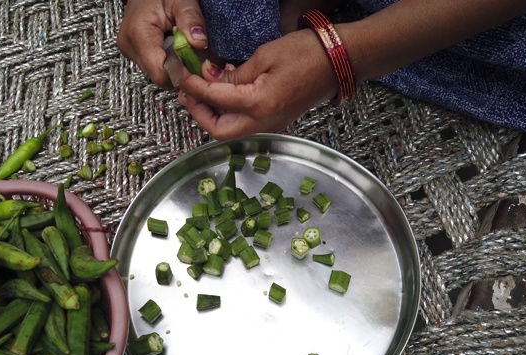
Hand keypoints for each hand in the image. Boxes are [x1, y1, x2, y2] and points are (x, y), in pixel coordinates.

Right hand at [116, 0, 207, 87]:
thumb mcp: (181, 0)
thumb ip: (191, 19)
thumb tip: (200, 43)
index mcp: (138, 35)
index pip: (160, 74)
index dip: (182, 75)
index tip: (199, 68)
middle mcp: (130, 47)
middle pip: (160, 76)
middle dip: (182, 72)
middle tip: (196, 57)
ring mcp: (130, 52)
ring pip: (159, 74)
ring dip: (176, 67)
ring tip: (185, 49)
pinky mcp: (134, 52)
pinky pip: (155, 66)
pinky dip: (169, 62)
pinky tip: (176, 49)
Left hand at [178, 29, 338, 139]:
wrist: (341, 62)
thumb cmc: (308, 53)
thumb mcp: (265, 56)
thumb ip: (235, 73)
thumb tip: (213, 79)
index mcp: (260, 103)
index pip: (215, 100)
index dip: (195, 87)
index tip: (184, 76)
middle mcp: (265, 121)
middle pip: (219, 130)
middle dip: (199, 113)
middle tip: (188, 92)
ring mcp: (272, 124)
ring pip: (231, 130)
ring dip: (212, 114)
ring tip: (202, 92)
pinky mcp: (277, 121)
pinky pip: (245, 124)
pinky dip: (229, 113)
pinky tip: (224, 93)